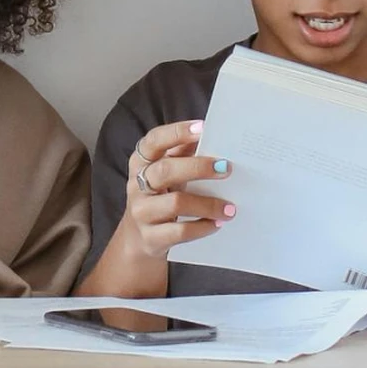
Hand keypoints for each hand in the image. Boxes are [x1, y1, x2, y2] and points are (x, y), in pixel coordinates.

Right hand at [109, 119, 235, 260]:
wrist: (140, 239)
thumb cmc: (161, 196)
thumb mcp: (167, 173)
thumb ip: (182, 154)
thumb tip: (212, 136)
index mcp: (140, 162)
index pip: (154, 141)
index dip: (177, 132)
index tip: (203, 128)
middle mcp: (136, 185)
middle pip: (165, 170)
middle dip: (198, 167)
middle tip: (226, 168)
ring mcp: (142, 212)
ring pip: (176, 203)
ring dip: (208, 204)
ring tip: (230, 208)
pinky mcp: (151, 238)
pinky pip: (180, 231)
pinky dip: (203, 227)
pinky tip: (217, 224)